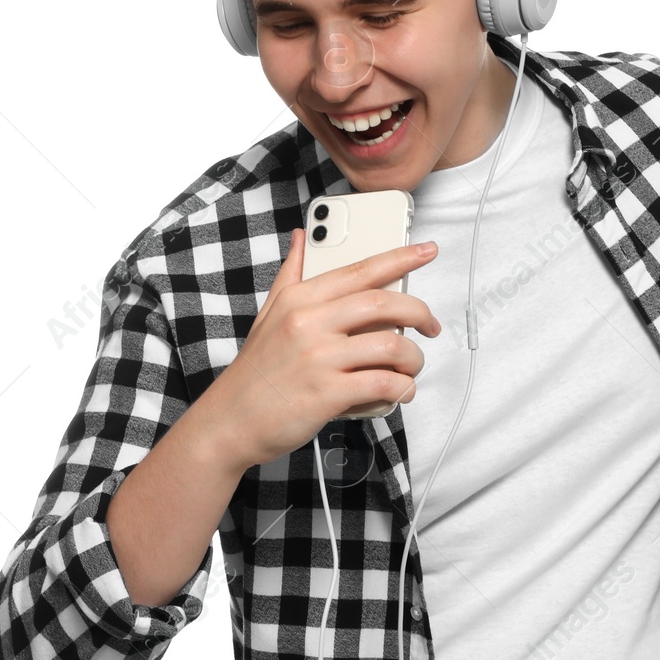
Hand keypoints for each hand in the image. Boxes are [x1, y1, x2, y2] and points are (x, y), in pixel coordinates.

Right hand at [204, 231, 441, 466]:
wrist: (229, 422)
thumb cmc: (255, 372)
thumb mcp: (268, 314)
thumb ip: (291, 274)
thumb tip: (302, 237)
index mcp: (300, 300)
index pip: (360, 269)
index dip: (400, 257)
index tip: (427, 251)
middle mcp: (310, 323)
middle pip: (385, 304)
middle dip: (420, 313)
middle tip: (430, 325)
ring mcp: (319, 359)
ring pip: (391, 346)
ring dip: (414, 358)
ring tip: (411, 367)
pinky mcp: (327, 394)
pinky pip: (383, 383)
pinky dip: (403, 388)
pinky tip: (401, 390)